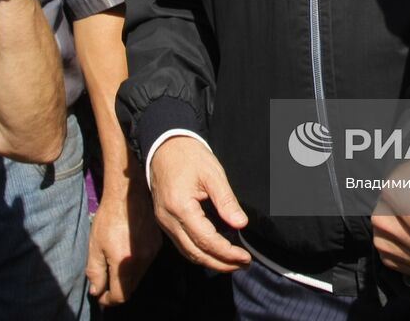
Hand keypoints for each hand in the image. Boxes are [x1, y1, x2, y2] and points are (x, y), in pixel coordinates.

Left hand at [86, 179, 163, 304]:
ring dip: (126, 276)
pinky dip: (135, 263)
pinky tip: (127, 250)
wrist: (128, 193)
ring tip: (114, 263)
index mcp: (125, 264)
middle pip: (131, 287)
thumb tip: (97, 291)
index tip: (100, 293)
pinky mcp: (158, 243)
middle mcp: (142, 261)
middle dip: (117, 288)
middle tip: (105, 280)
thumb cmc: (108, 217)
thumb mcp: (95, 246)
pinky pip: (146, 262)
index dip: (108, 299)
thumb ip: (95, 272)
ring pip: (139, 276)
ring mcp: (152, 252)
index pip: (120, 296)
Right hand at [148, 136, 250, 271]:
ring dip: (209, 261)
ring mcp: (164, 222)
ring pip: (187, 252)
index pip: (206, 240)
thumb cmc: (188, 156)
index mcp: (180, 207)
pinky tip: (213, 252)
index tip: (245, 257)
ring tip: (232, 262)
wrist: (165, 145)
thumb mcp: (213, 174)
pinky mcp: (164, 220)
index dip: (227, 252)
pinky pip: (181, 244)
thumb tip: (241, 223)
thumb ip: (226, 200)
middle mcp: (168, 219)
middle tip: (242, 264)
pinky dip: (198, 252)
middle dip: (220, 263)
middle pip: (195, 253)